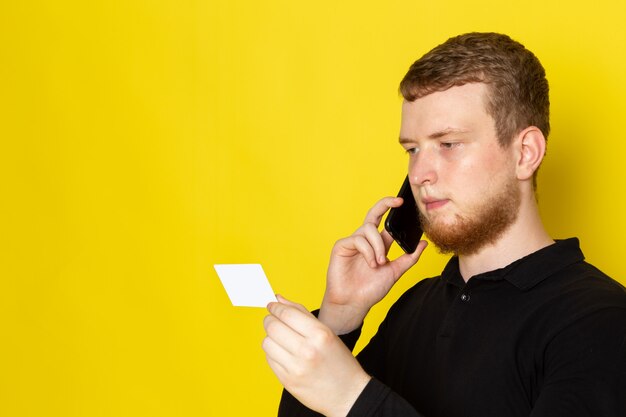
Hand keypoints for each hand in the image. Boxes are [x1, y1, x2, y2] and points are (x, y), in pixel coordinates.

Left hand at [263, 295, 370, 416]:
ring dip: (270, 337)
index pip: (287, 314)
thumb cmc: (340, 362)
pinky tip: (283, 353)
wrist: (348, 394)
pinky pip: (269, 359)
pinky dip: (273, 352)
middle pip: (273, 327)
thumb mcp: (327, 333)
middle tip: (272, 320)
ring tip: (280, 338)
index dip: (275, 307)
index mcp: (320, 335)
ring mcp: (296, 368)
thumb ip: (301, 313)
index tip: (272, 306)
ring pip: (267, 342)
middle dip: (269, 320)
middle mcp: (307, 350)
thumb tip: (278, 299)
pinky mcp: (287, 381)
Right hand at [319, 197, 427, 333]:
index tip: (403, 202)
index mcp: (377, 243)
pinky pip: (357, 240)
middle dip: (385, 204)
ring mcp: (352, 242)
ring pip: (368, 229)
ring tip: (380, 263)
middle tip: (397, 202)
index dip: (392, 208)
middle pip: (373, 214)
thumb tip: (423, 243)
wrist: (355, 303)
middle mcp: (365, 240)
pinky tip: (371, 263)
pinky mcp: (341, 246)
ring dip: (378, 246)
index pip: (385, 221)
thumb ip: (409, 258)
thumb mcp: (395, 271)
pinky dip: (368, 251)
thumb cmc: (371, 289)